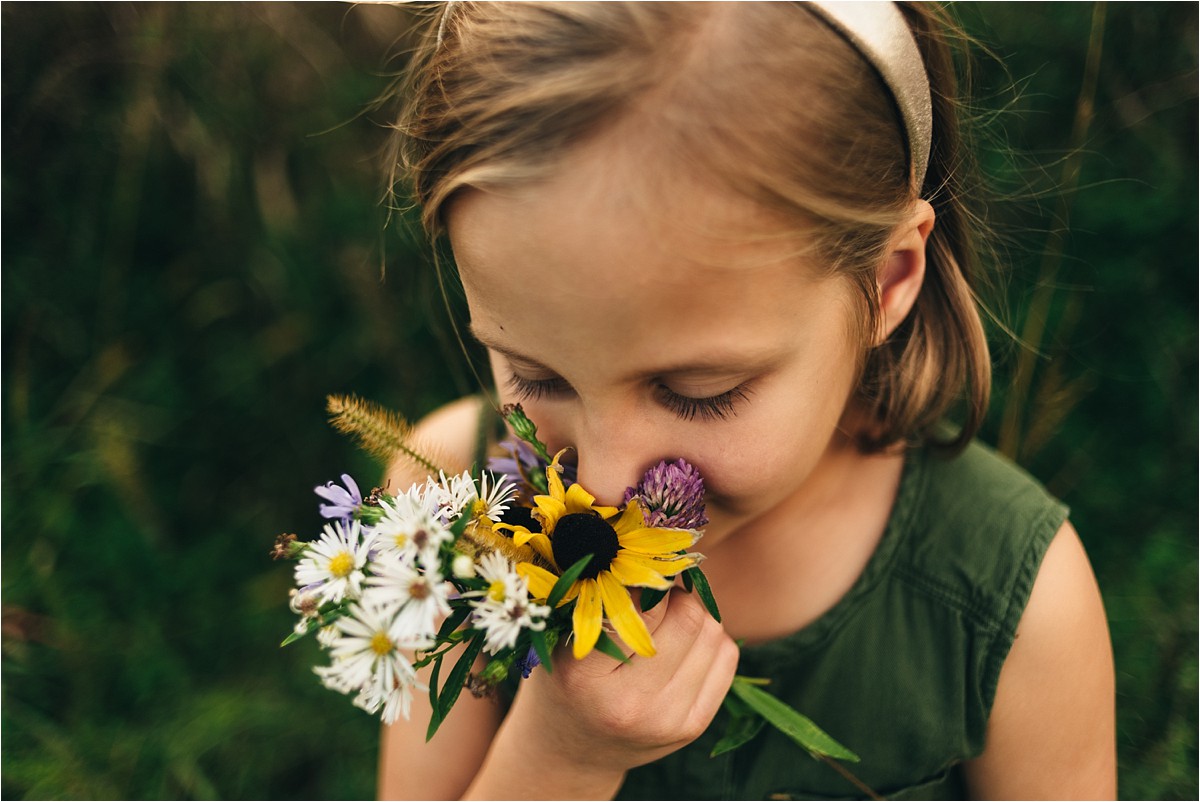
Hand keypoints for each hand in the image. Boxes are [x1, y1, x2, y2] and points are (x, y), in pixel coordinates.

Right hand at [477, 587, 738, 798]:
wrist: (569, 749)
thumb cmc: (563, 674)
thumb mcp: (563, 633)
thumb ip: (603, 596)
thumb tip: (659, 551)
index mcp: (584, 674)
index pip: (640, 604)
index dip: (646, 577)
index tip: (639, 569)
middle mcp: (629, 704)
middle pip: (687, 615)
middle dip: (675, 594)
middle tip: (653, 596)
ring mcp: (667, 721)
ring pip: (712, 630)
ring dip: (693, 613)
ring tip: (663, 622)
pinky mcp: (694, 726)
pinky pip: (727, 654)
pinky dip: (709, 637)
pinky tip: (680, 646)